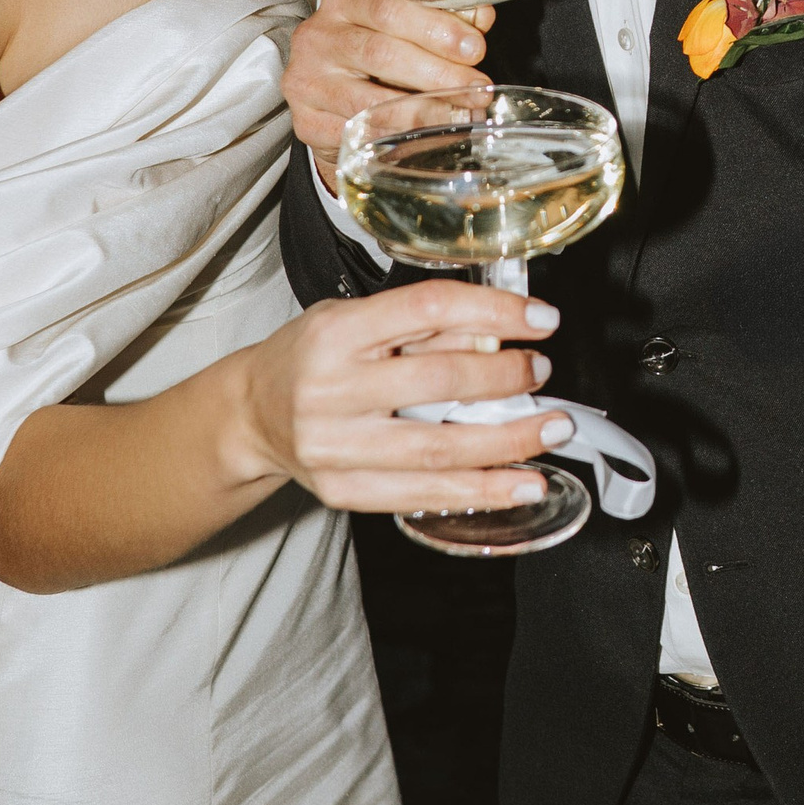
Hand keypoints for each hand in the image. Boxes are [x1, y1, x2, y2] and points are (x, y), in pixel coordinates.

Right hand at [233, 284, 562, 516]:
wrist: (250, 415)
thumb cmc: (311, 358)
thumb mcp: (353, 320)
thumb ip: (420, 329)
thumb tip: (499, 335)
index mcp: (336, 332)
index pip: (426, 309)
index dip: (493, 311)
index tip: (541, 318)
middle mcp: (330, 389)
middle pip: (438, 382)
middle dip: (506, 378)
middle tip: (543, 372)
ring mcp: (334, 447)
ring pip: (437, 449)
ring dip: (508, 443)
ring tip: (553, 431)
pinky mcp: (342, 491)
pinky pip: (422, 495)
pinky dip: (480, 490)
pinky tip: (521, 484)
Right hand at [286, 0, 491, 188]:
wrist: (328, 94)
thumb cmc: (377, 50)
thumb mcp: (404, 24)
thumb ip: (442, 15)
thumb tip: (481, 16)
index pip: (389, 7)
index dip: (436, 27)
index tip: (475, 47)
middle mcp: (317, 35)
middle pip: (381, 53)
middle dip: (438, 73)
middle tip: (476, 88)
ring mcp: (306, 80)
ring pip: (370, 99)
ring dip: (424, 110)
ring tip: (461, 114)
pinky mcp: (306, 121)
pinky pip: (359, 132)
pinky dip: (398, 136)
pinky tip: (428, 136)